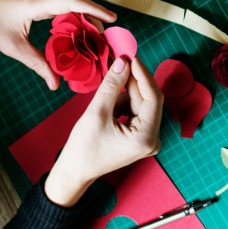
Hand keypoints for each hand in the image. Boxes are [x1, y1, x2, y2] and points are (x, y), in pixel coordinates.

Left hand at [0, 0, 116, 89]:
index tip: (113, 19)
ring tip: (98, 40)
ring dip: (87, 20)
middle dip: (95, 21)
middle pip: (79, 4)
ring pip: (75, 5)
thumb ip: (37, 64)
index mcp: (38, 3)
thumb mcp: (13, 47)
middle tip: (107, 42)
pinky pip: (68, 6)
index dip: (94, 10)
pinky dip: (77, 18)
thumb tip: (55, 84)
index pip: (73, 2)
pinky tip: (81, 33)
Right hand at [45, 57, 162, 206]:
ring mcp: (148, 139)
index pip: (153, 98)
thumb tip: (123, 62)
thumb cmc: (83, 147)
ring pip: (141, 104)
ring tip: (106, 91)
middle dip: (134, 81)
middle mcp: (153, 139)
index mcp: (146, 137)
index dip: (143, 75)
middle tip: (121, 61)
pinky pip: (135, 112)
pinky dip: (123, 103)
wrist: (74, 171)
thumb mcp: (96, 112)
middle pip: (148, 100)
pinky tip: (108, 105)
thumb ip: (112, 85)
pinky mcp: (140, 137)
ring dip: (125, 93)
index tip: (132, 57)